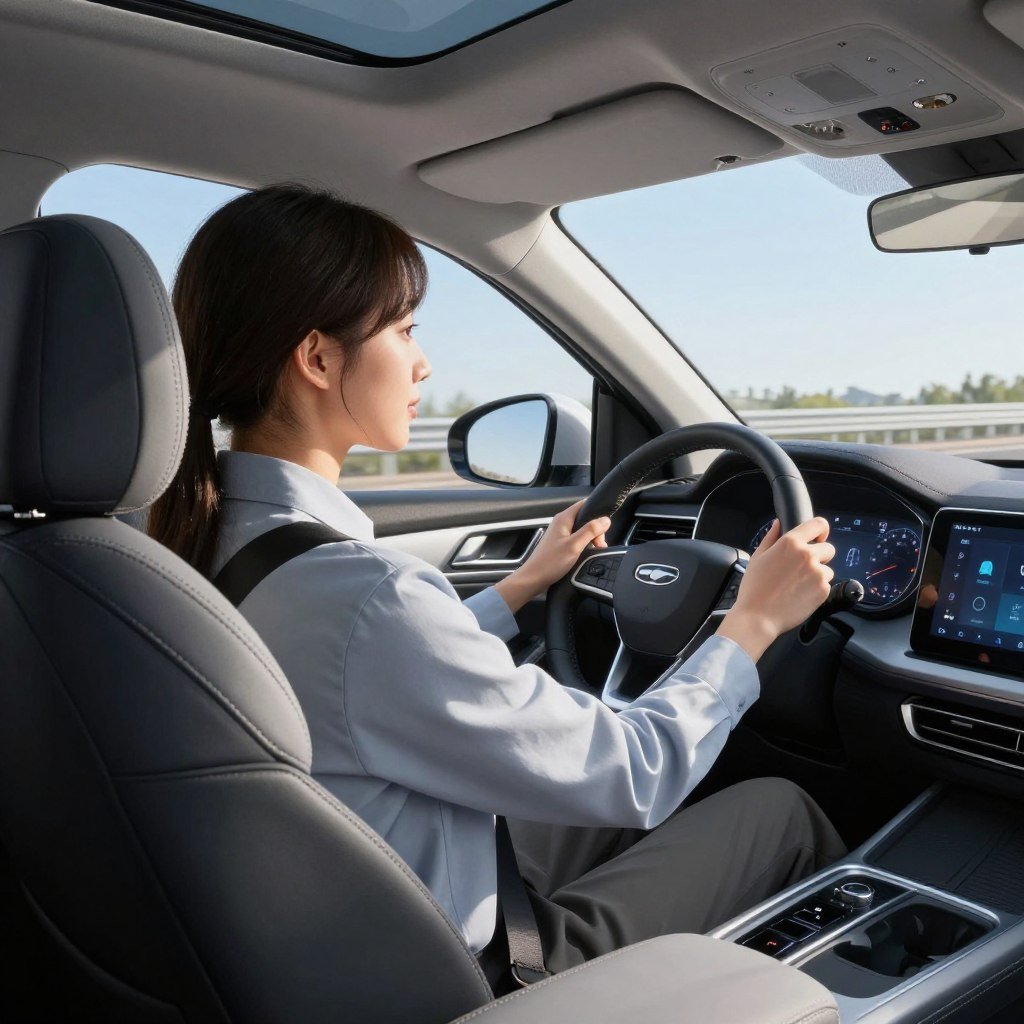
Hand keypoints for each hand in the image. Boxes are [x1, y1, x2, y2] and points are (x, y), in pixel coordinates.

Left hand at [493, 500, 610, 612]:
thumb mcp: (574, 545)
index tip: (604, 525)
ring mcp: (560, 534)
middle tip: (599, 543)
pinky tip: (585, 554)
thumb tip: (605, 520)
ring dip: (591, 539)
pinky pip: (577, 539)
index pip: (584, 504)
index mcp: (563, 519)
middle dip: (595, 530)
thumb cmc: (550, 562)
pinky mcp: (560, 544)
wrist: (534, 578)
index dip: (596, 512)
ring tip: (594, 549)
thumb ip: (590, 530)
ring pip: (582, 530)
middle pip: (585, 518)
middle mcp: (561, 523)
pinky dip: (584, 545)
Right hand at [717, 517, 834, 661]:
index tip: (818, 537)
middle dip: (819, 556)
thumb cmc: (754, 588)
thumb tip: (778, 524)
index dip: (820, 530)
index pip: (818, 524)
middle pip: (828, 548)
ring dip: (817, 574)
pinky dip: (816, 589)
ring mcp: (817, 573)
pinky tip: (799, 594)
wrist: (758, 617)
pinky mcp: (823, 590)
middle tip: (802, 568)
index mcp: (790, 543)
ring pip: (827, 569)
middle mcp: (807, 555)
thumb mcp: (757, 557)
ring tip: (797, 585)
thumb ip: (771, 537)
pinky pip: (826, 585)